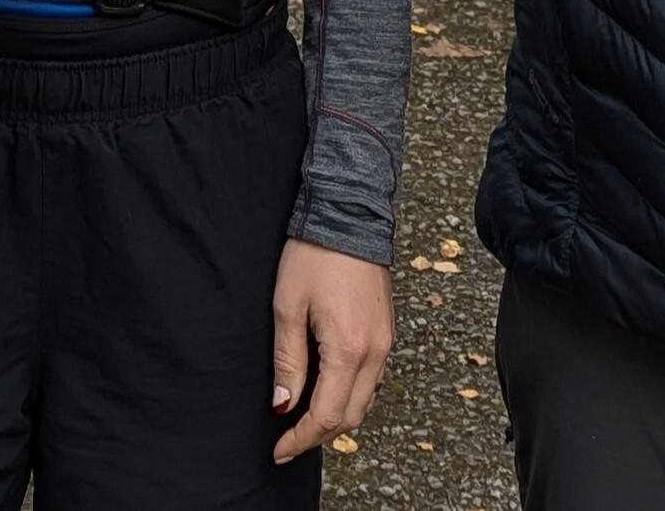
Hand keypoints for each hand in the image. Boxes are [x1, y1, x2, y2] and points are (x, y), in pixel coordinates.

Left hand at [270, 241, 393, 463]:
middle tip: (287, 439)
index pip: (327, 415)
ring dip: (336, 415)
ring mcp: (386, 342)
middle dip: (318, 434)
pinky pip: (372, 379)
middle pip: (351, 416)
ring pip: (365, 400)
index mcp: (349, 350)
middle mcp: (375, 352)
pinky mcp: (387, 331)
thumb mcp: (287, 308)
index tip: (278, 450)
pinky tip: (326, 388)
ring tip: (302, 417)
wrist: (349, 215)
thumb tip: (283, 404)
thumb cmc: (314, 256)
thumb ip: (288, 361)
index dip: (300, 438)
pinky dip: (350, 394)